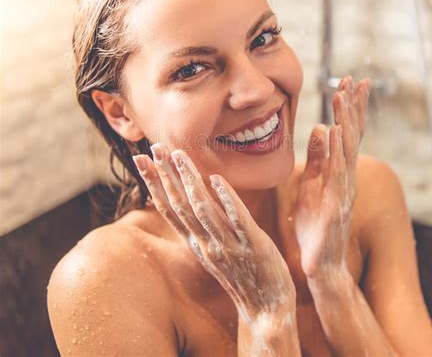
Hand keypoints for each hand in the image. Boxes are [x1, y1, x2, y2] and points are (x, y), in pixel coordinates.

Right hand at [132, 145, 295, 321]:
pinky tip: (217, 179)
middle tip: (154, 146)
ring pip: (203, 209)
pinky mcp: (254, 246)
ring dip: (190, 181)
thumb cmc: (241, 274)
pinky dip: (226, 200)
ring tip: (179, 154)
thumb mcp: (214, 251)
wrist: (266, 310)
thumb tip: (191, 200)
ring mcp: (228, 245)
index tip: (141, 159)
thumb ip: (203, 227)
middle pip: (180, 205)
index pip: (169, 209)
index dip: (153, 183)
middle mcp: (206, 243)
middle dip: (166, 175)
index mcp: (196, 242)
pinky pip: (238, 220)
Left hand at [293, 76, 369, 278]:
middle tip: (354, 79)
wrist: (319, 263)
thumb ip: (317, 159)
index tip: (349, 83)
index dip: (350, 109)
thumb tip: (320, 130)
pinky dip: (339, 150)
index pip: (348, 134)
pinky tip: (338, 130)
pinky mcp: (336, 203)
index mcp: (340, 172)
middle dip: (353, 107)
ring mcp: (344, 190)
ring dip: (346, 120)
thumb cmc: (315, 226)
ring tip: (342, 95)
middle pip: (353, 136)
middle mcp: (347, 177)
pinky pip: (338, 172)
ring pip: (347, 149)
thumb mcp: (312, 185)